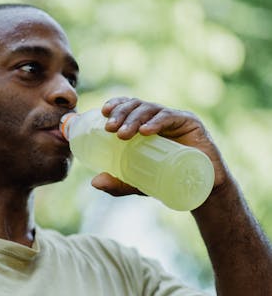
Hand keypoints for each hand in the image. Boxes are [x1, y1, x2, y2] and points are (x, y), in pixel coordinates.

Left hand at [90, 96, 227, 195]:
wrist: (200, 190)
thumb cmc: (168, 180)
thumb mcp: (139, 182)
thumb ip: (118, 182)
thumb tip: (95, 182)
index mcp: (145, 124)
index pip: (129, 107)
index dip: (116, 105)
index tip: (104, 112)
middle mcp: (158, 118)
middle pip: (137, 105)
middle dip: (121, 113)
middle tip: (109, 128)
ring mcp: (175, 119)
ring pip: (151, 110)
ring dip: (134, 119)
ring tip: (122, 134)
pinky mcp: (190, 123)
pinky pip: (171, 118)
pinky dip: (157, 122)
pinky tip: (146, 131)